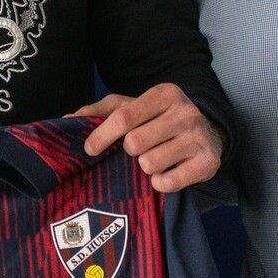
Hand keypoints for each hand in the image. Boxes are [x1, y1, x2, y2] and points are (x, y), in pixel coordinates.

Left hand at [72, 83, 223, 192]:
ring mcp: (199, 138)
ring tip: (154, 159)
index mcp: (164, 94)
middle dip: (129, 151)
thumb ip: (101, 111)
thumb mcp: (133, 107)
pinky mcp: (208, 163)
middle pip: (135, 142)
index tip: (90, 148)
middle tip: (135, 150)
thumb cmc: (159, 120)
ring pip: (150, 164)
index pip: (124, 117)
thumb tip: (68, 119)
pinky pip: (168, 182)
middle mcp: (185, 112)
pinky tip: (165, 173)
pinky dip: (160, 183)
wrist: (208, 135)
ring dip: (145, 167)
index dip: (102, 136)